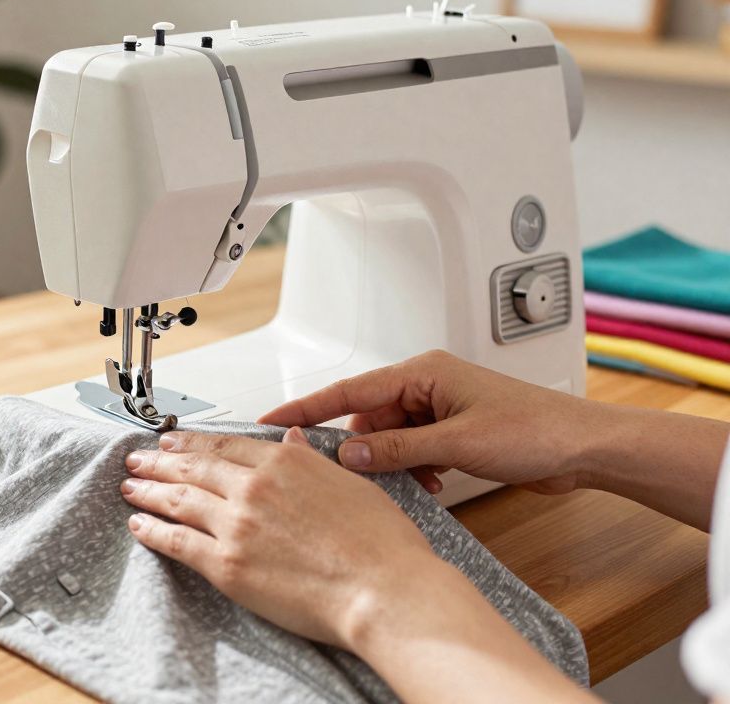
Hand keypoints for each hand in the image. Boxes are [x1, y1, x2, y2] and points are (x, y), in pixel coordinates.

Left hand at [120, 428, 440, 650]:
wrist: (381, 589)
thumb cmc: (379, 544)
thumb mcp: (350, 483)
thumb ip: (312, 461)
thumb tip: (292, 440)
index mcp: (284, 463)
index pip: (224, 446)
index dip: (192, 444)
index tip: (173, 442)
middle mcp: (254, 487)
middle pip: (193, 468)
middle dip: (159, 462)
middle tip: (138, 458)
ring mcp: (236, 524)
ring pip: (178, 500)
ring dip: (148, 491)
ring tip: (130, 487)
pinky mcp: (226, 564)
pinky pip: (177, 541)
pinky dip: (153, 530)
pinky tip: (138, 525)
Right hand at [258, 350, 601, 494]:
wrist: (585, 448)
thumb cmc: (535, 431)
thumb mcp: (456, 443)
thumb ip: (395, 448)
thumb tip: (348, 454)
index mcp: (423, 372)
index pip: (349, 389)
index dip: (307, 407)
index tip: (272, 420)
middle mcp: (426, 385)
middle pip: (367, 416)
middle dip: (360, 448)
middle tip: (349, 476)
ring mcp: (440, 409)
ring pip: (388, 437)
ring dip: (391, 463)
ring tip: (409, 482)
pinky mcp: (453, 431)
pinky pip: (411, 448)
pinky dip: (412, 468)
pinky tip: (429, 484)